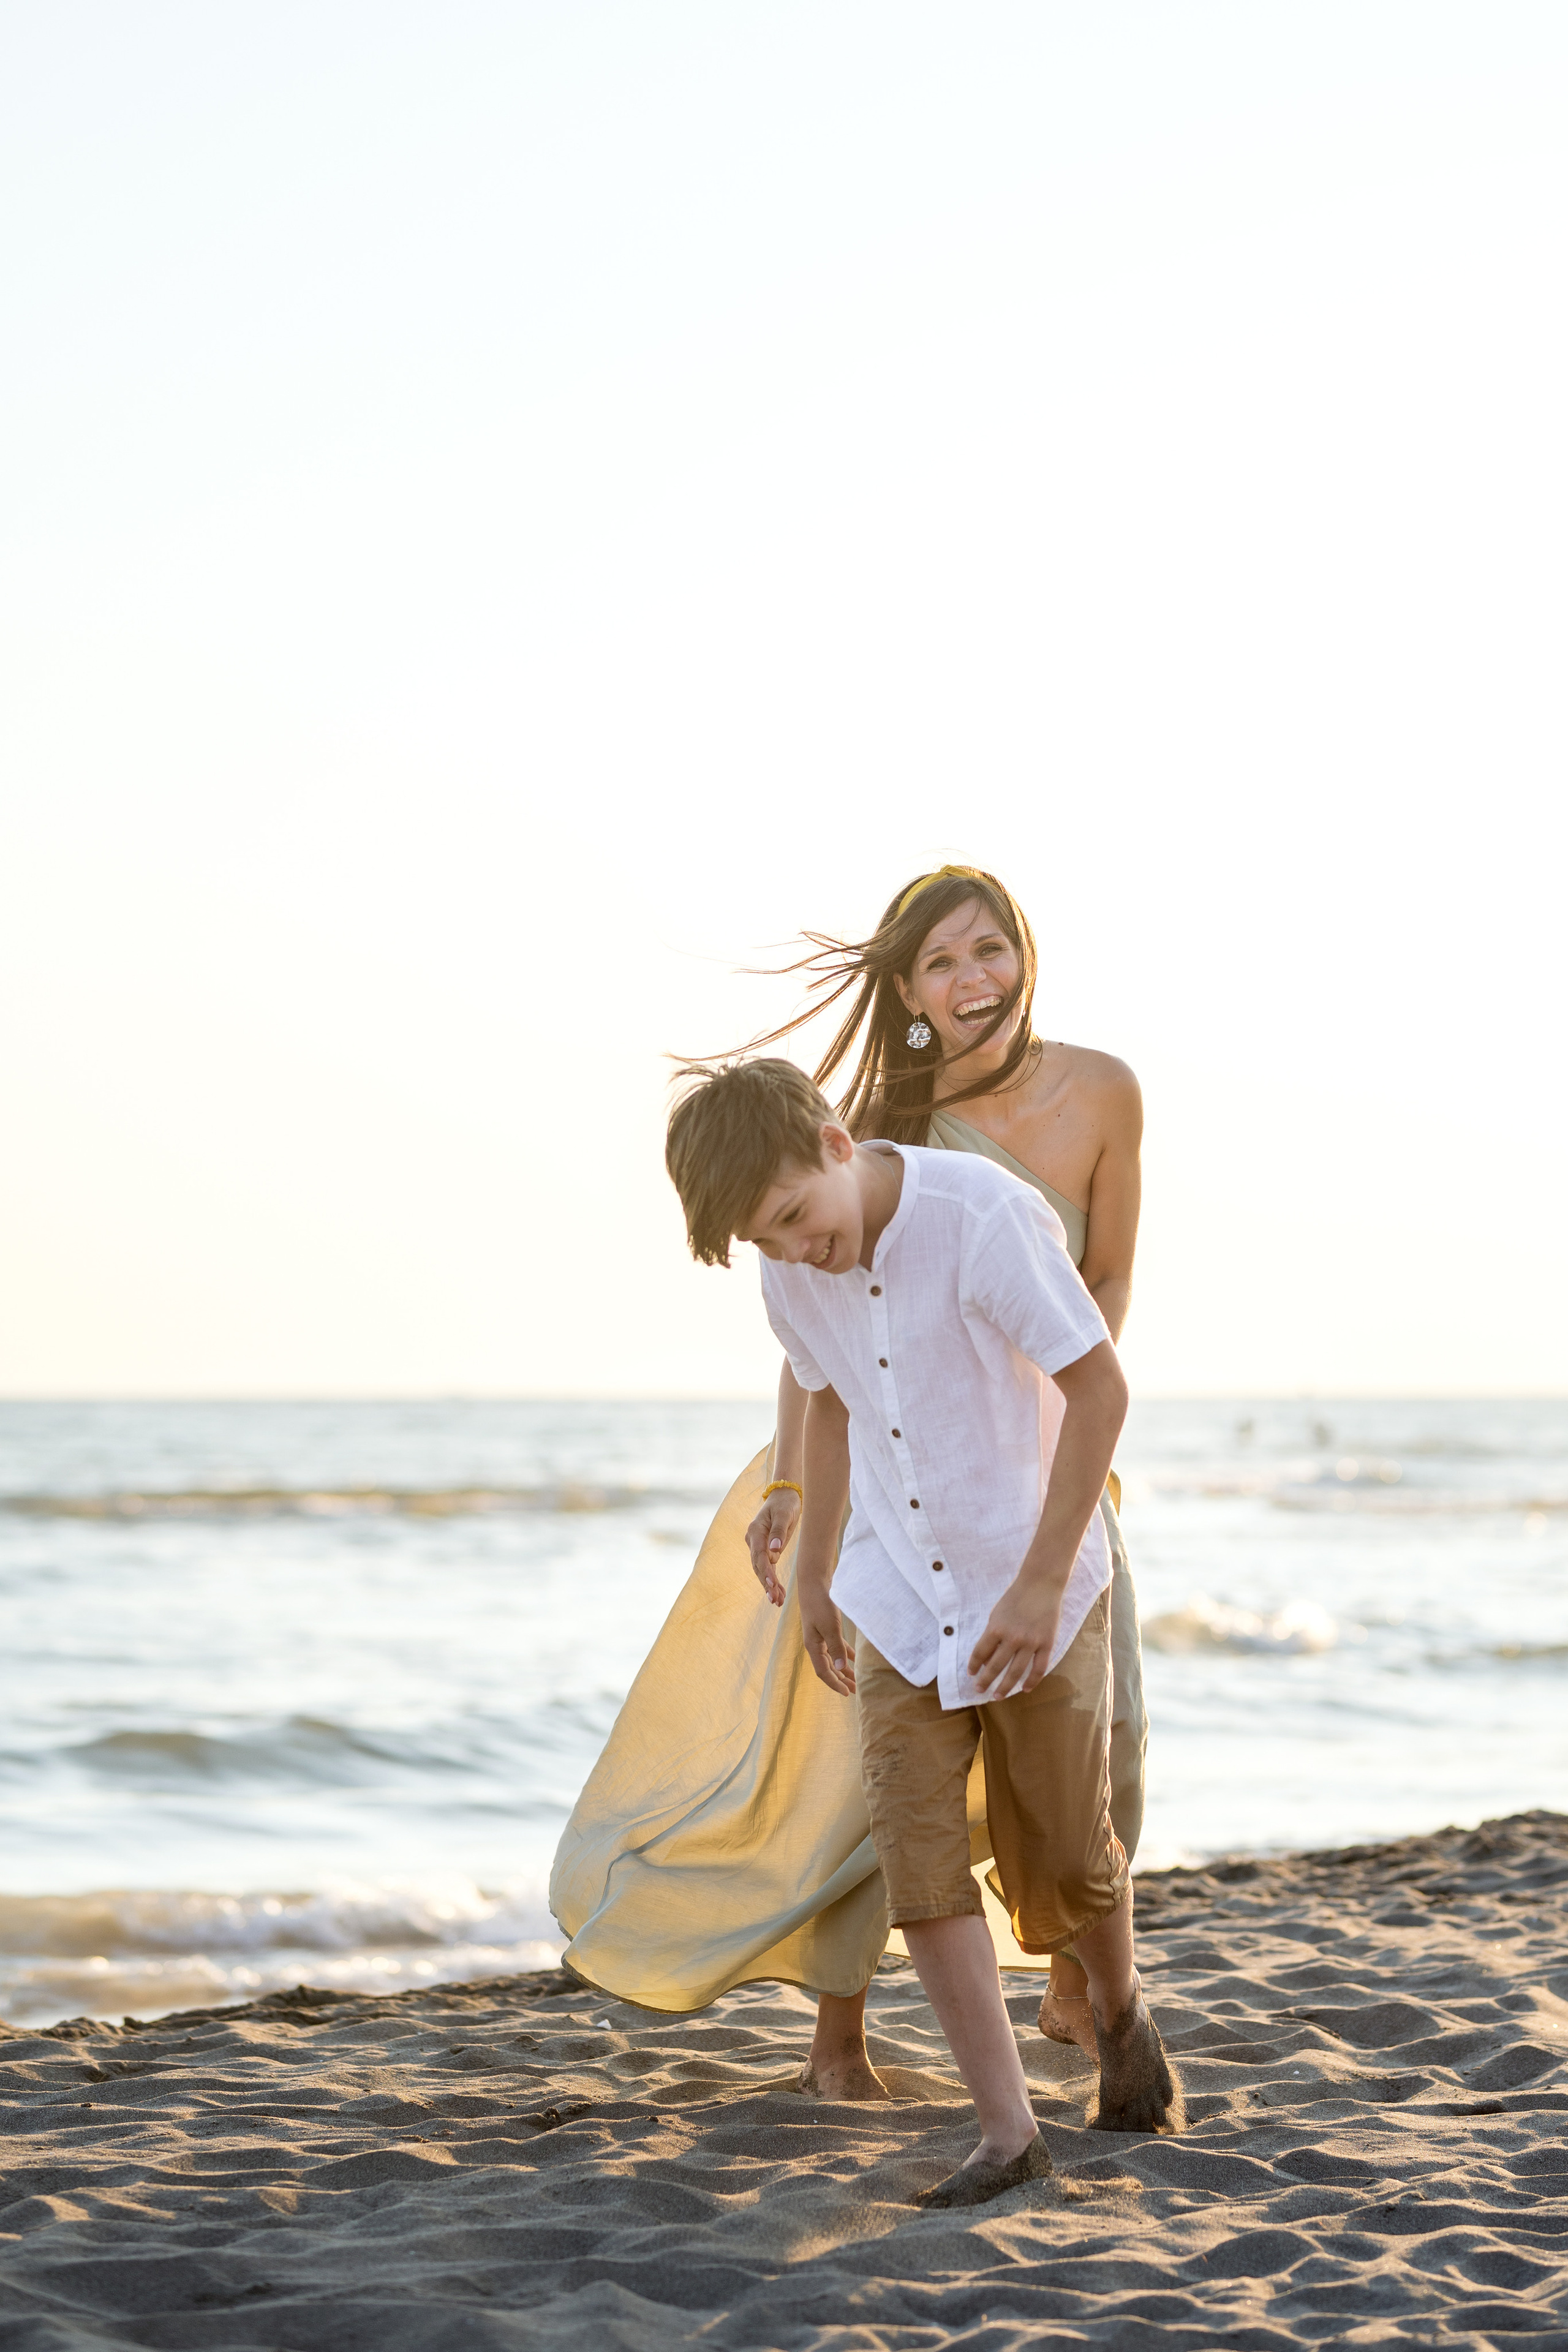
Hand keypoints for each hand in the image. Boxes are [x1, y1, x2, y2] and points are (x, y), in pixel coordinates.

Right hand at [744, 1487, 800, 1604]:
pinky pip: (768, 1568)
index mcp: (755, 1530)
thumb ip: (779, 1531)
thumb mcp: (784, 1514)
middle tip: (775, 1600)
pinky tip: (779, 1595)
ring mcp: (758, 1546)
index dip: (765, 1571)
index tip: (772, 1584)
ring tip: (778, 1602)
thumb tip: (775, 1550)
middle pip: (758, 1566)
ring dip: (769, 1586)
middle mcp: (753, 1540)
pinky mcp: (765, 1550)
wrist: (784, 1496)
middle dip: (767, 1584)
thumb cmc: (785, 1503)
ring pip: (762, 1570)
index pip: (759, 1554)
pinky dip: (773, 1581)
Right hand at [799, 1580, 855, 1696]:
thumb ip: (836, 1647)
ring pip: (834, 1658)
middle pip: (829, 1668)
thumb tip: (841, 1669)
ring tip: (857, 1679)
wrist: (814, 1581)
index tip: (848, 1693)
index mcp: (813, 1646)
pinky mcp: (827, 1628)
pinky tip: (855, 1659)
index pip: (823, 1672)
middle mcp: (816, 1644)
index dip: (835, 1684)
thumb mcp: (830, 1626)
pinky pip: (837, 1646)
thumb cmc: (820, 1603)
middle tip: (856, 1691)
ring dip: (844, 1669)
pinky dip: (845, 1654)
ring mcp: (821, 1636)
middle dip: (841, 1680)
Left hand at [968, 1577, 1062, 1697]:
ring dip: (1005, 1687)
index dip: (973, 1665)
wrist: (1040, 1585)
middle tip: (979, 1690)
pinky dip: (1032, 1681)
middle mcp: (1012, 1638)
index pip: (980, 1653)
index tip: (971, 1674)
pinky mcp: (1046, 1644)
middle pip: (995, 1666)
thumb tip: (986, 1657)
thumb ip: (992, 1634)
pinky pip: (1039, 1668)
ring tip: (997, 1696)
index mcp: (996, 1628)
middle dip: (985, 1681)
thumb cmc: (1015, 1597)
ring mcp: (1030, 1642)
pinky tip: (1024, 1689)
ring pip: (1016, 1672)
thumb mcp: (997, 1613)